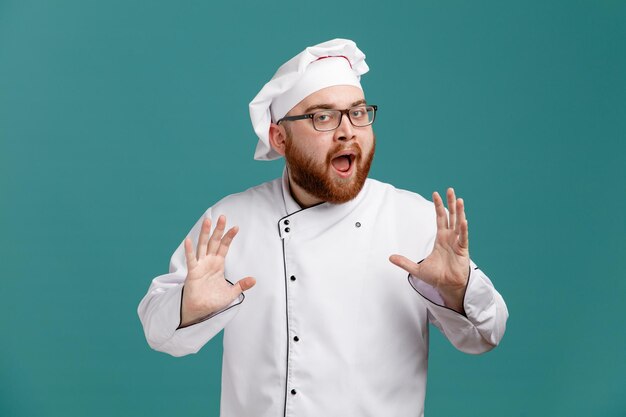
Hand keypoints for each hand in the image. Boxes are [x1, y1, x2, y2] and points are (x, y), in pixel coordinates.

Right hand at [180, 215, 255, 326]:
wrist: (199, 310)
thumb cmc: (212, 300)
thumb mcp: (231, 293)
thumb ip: (241, 285)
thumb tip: (254, 279)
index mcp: (218, 264)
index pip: (224, 247)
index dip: (229, 237)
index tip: (236, 227)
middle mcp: (209, 261)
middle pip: (214, 242)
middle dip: (219, 230)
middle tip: (223, 217)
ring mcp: (200, 265)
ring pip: (203, 246)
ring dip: (205, 233)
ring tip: (207, 221)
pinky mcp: (193, 272)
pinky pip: (191, 260)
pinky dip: (189, 250)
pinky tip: (188, 240)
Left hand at [389, 188, 469, 312]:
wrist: (447, 287)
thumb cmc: (436, 277)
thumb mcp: (417, 269)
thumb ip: (404, 262)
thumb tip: (390, 258)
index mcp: (441, 238)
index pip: (440, 218)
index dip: (438, 206)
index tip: (435, 194)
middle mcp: (450, 237)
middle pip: (451, 216)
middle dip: (450, 203)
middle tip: (450, 190)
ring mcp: (457, 243)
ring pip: (459, 223)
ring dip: (459, 212)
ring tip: (459, 200)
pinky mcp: (462, 250)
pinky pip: (463, 237)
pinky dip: (463, 229)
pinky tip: (463, 220)